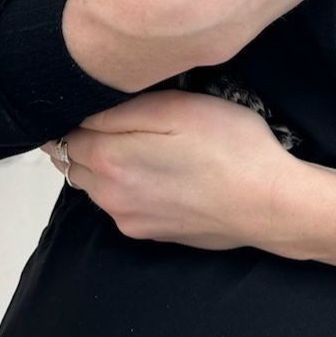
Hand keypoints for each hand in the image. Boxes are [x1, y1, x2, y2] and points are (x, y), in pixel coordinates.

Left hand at [40, 87, 300, 250]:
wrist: (271, 205)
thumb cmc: (229, 147)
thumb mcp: (176, 108)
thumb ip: (120, 111)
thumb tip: (81, 116)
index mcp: (109, 162)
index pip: (63, 135)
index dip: (78, 115)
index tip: (99, 101)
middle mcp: (109, 198)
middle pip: (76, 164)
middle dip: (88, 141)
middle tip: (124, 119)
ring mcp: (130, 221)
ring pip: (98, 187)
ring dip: (108, 166)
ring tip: (146, 145)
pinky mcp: (152, 235)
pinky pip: (124, 204)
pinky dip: (129, 187)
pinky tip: (164, 174)